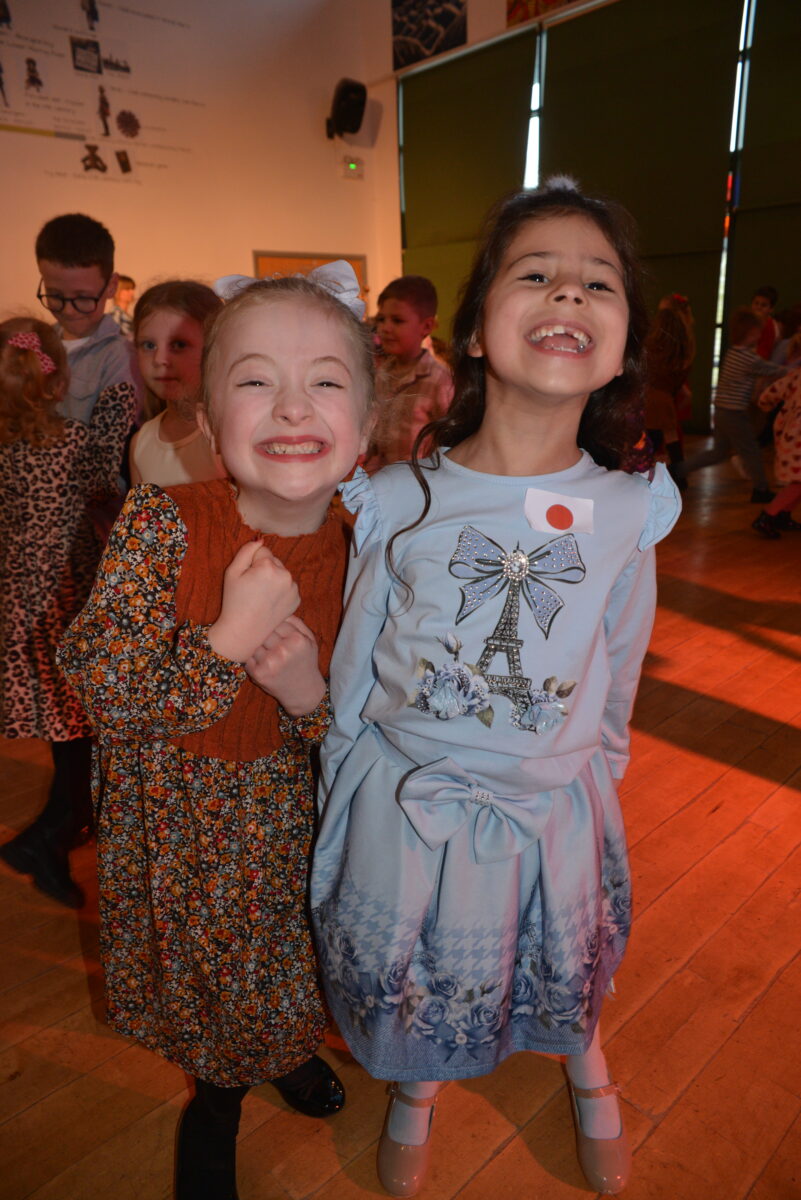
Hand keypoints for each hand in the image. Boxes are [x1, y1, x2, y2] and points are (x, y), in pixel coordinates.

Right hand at [208, 540, 298, 661]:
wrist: (244, 631)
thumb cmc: (234, 601)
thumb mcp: (232, 572)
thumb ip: (246, 551)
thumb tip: (260, 539)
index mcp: (269, 567)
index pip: (262, 551)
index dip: (252, 563)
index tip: (247, 577)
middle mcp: (285, 575)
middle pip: (274, 561)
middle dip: (265, 569)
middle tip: (253, 588)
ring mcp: (293, 589)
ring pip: (282, 574)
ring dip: (274, 579)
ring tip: (261, 596)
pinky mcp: (297, 599)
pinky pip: (288, 586)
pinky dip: (280, 591)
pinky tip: (270, 602)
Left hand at [244, 616, 324, 715]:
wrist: (303, 692)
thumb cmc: (306, 662)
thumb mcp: (310, 641)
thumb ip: (297, 623)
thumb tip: (279, 609)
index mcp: (297, 640)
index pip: (276, 621)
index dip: (272, 623)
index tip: (271, 626)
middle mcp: (283, 651)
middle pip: (263, 630)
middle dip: (263, 632)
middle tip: (265, 636)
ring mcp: (269, 663)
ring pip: (254, 642)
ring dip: (256, 644)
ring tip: (265, 650)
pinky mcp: (258, 673)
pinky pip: (247, 656)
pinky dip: (251, 656)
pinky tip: (260, 660)